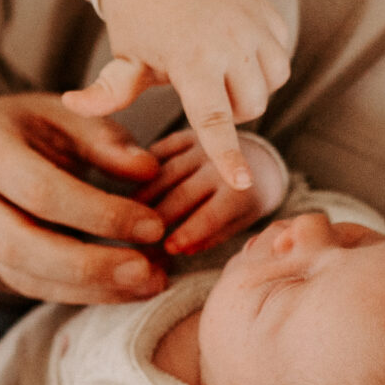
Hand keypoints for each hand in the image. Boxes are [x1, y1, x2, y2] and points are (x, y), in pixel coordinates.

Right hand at [0, 92, 169, 304]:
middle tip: (148, 272)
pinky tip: (122, 287)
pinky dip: (77, 292)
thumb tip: (147, 171)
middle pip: (19, 244)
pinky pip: (25, 286)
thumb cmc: (34, 125)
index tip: (153, 226)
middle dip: (90, 266)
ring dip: (89, 289)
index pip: (38, 189)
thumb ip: (107, 142)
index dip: (98, 214)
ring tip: (147, 283)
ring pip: (20, 276)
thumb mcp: (71, 115)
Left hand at [73, 0, 291, 195]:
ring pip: (272, 82)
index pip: (214, 120)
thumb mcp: (124, 55)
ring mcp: (254, 24)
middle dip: (230, 111)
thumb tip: (72, 106)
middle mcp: (230, 41)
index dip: (228, 155)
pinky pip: (281, 53)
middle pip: (250, 107)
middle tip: (201, 91)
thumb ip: (107, 91)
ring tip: (219, 73)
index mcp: (191, 58)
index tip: (242, 184)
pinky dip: (265, 61)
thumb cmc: (136, 12)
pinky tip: (235, 50)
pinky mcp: (269, 11)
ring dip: (251, 87)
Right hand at [138, 129, 287, 255]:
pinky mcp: (187, 135)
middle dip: (158, 215)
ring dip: (144, 193)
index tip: (167, 248)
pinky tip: (130, 185)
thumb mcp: (238, 223)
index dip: (187, 232)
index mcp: (240, 191)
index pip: (210, 215)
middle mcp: (222, 165)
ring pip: (166, 172)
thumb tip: (182, 249)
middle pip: (182, 193)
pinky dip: (143, 168)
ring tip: (128, 212)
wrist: (256, 161)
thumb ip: (212, 237)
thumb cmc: (244, 202)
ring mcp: (203, 146)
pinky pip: (159, 150)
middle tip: (137, 234)